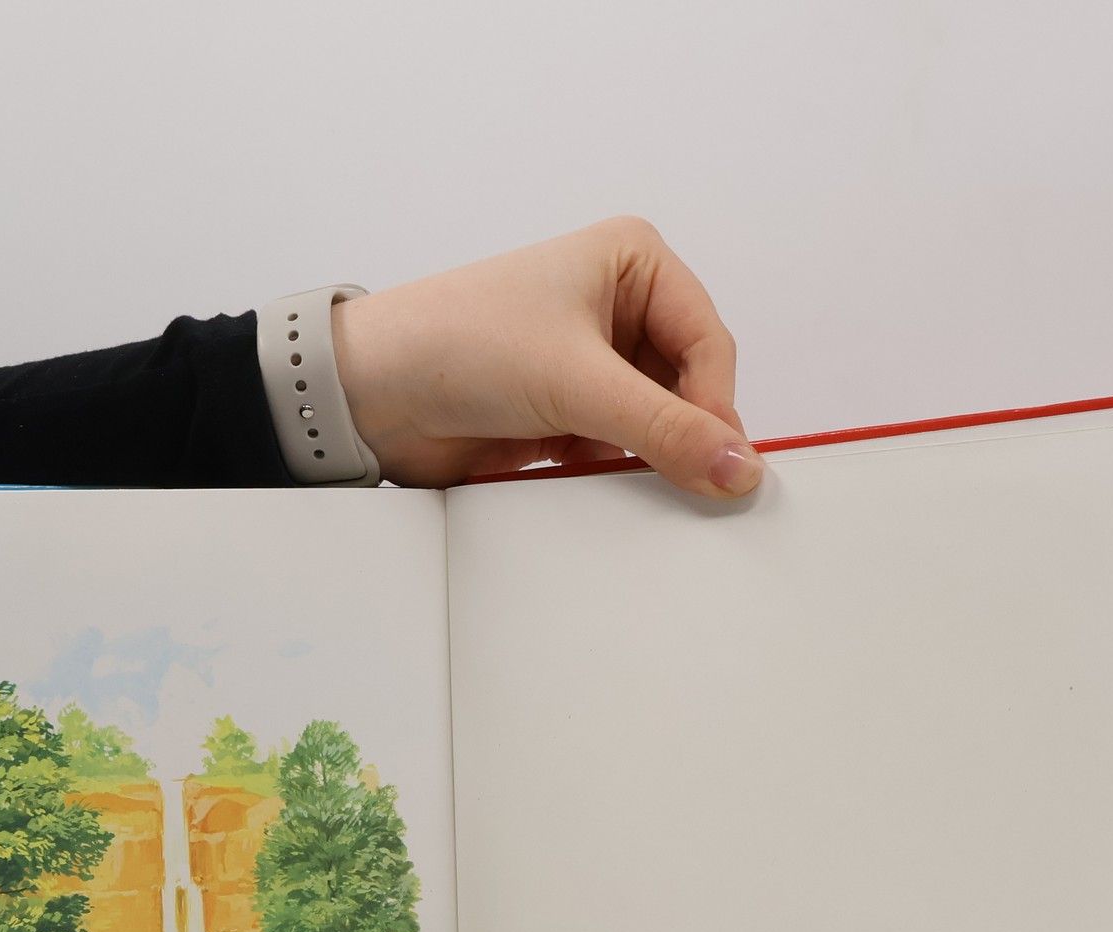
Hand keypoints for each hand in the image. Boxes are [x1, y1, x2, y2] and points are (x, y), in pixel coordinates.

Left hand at [332, 216, 760, 498]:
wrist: (371, 393)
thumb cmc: (459, 344)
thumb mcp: (578, 384)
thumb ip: (666, 431)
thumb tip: (740, 469)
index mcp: (632, 261)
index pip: (708, 344)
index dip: (716, 408)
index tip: (722, 467)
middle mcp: (616, 304)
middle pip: (687, 386)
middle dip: (686, 436)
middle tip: (696, 489)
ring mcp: (590, 361)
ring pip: (655, 423)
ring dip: (649, 458)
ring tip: (638, 484)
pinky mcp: (565, 411)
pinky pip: (619, 449)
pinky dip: (617, 472)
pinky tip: (600, 486)